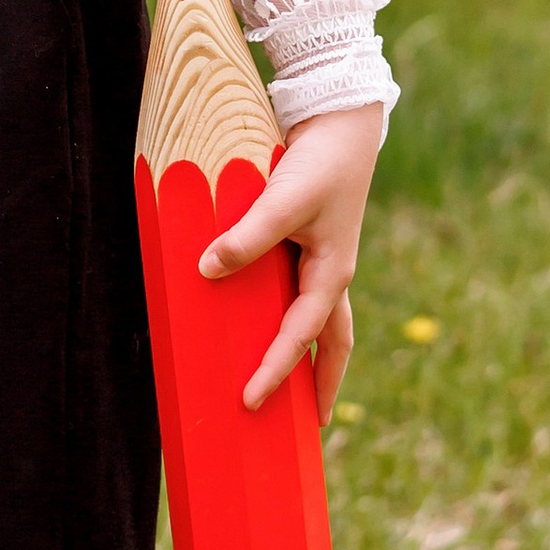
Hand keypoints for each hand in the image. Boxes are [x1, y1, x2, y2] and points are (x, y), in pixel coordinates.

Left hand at [195, 101, 385, 421]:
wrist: (342, 123)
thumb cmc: (319, 163)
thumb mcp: (283, 199)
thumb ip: (248, 235)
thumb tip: (207, 269)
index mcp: (332, 274)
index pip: (301, 336)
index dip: (276, 369)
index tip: (250, 401)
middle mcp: (331, 275)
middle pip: (331, 344)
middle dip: (321, 385)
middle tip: (312, 426)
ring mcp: (323, 262)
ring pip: (321, 324)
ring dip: (309, 357)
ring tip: (290, 388)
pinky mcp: (309, 245)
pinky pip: (300, 296)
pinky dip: (289, 320)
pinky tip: (262, 324)